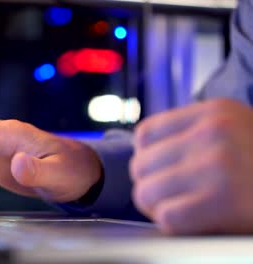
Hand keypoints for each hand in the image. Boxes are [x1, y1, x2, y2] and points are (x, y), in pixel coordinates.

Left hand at [131, 99, 252, 234]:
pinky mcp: (222, 201)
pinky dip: (174, 224)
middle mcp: (212, 134)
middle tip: (171, 196)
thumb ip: (192, 134)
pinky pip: (167, 217)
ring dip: (158, 207)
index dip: (147, 159)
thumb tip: (144, 154)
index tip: (161, 172)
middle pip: (140, 166)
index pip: (144, 135)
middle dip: (151, 186)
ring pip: (146, 192)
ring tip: (181, 209)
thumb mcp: (234, 128)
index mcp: (212, 112)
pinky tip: (195, 221)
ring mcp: (216, 166)